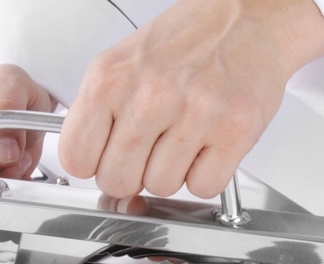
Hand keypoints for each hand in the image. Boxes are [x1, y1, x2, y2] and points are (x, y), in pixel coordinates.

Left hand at [59, 0, 323, 198]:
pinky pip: (203, 188)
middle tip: (149, 152)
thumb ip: (98, 111)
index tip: (108, 156)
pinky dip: (206, 176)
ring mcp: (194, 113)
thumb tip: (86, 161)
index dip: (94, 164)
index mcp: (111, 77)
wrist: (247, 16)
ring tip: (183, 140)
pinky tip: (207, 148)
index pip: (75, 159)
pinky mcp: (233, 130)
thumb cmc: (187, 41)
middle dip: (133, 175)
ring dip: (172, 174)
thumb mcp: (122, 63)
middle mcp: (150, 94)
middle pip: (117, 182)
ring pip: (161, 188)